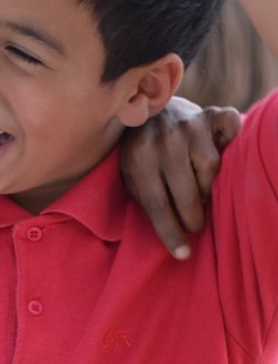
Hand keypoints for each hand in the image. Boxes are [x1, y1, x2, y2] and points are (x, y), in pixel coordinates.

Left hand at [120, 96, 241, 257]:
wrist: (149, 109)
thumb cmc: (141, 151)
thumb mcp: (131, 174)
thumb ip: (146, 198)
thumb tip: (173, 236)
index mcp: (138, 156)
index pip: (156, 202)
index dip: (170, 231)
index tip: (182, 254)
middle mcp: (164, 139)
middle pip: (186, 192)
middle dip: (192, 218)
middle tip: (194, 227)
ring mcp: (189, 124)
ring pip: (210, 169)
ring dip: (208, 188)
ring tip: (200, 193)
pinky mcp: (210, 114)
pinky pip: (230, 129)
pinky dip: (232, 140)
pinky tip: (225, 151)